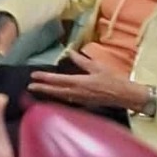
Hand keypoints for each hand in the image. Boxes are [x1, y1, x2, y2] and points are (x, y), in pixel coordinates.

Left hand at [29, 50, 152, 110]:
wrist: (127, 96)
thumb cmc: (114, 80)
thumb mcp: (98, 67)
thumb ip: (82, 61)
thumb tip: (70, 52)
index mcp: (80, 82)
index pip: (58, 80)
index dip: (44, 78)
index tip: (33, 75)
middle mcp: (78, 93)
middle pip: (55, 91)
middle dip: (42, 88)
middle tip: (29, 86)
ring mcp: (81, 100)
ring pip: (60, 97)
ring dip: (48, 93)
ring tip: (37, 90)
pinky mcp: (85, 104)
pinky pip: (68, 100)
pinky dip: (58, 98)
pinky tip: (54, 96)